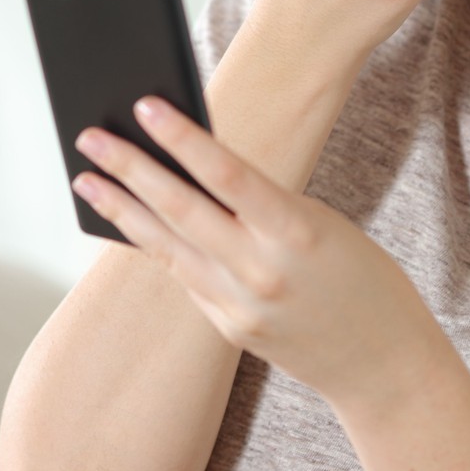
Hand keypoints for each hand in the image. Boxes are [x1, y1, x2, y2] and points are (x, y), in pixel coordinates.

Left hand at [71, 94, 444, 411]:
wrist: (383, 365)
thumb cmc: (363, 279)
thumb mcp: (323, 226)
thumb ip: (263, 205)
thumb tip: (196, 170)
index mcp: (297, 233)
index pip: (227, 174)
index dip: (182, 138)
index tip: (144, 105)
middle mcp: (261, 271)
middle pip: (181, 209)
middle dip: (129, 169)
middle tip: (88, 137)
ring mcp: (239, 305)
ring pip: (167, 246)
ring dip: (122, 208)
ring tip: (85, 179)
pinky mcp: (228, 328)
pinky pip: (185, 275)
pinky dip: (155, 243)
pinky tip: (127, 218)